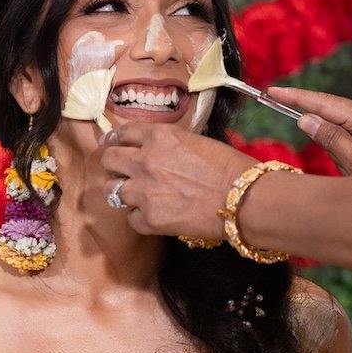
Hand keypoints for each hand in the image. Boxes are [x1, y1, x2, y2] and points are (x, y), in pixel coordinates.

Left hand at [100, 125, 250, 238]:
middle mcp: (144, 161)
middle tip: (119, 170)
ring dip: (123, 192)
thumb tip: (155, 150)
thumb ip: (168, 143)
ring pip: (112, 190)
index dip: (114, 139)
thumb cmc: (229, 167)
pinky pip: (131, 218)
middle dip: (112, 164)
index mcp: (158, 137)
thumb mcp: (195, 140)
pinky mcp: (149, 219)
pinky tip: (153, 215)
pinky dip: (140, 217)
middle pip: (108, 160)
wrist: (242, 198)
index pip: (121, 133)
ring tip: (137, 195)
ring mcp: (144, 192)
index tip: (112, 144)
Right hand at [266, 86, 351, 175]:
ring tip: (302, 122)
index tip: (274, 91)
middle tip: (274, 98)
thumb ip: (331, 139)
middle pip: (331, 106)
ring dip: (320, 123)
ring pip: (339, 118)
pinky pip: (348, 126)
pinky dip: (332, 131)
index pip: (325, 103)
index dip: (297, 97)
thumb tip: (306, 118)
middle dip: (304, 105)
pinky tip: (324, 136)